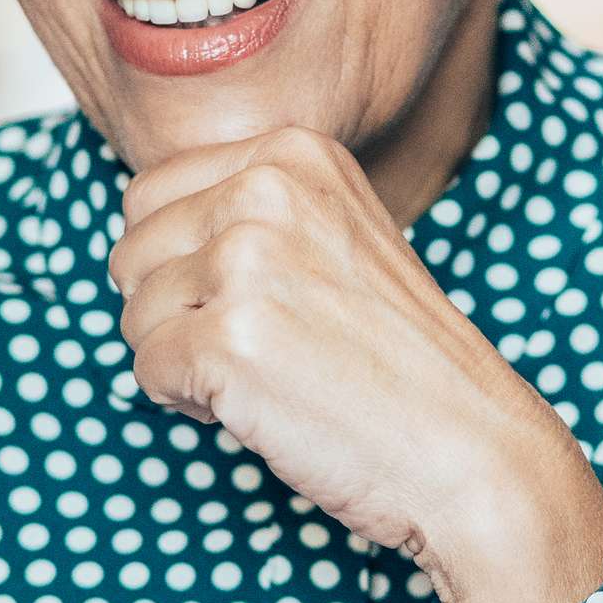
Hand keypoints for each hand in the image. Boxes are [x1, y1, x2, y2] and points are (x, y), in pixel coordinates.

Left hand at [111, 127, 602, 602]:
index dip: (179, 265)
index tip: (249, 302)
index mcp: (292, 154)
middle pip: (131, 251)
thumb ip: (250, 216)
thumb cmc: (403, 361)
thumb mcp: (336, 238)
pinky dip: (188, 404)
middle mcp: (265, 190)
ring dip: (180, 360)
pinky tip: (259, 407)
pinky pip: (146, 371)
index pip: (151, 194)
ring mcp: (245, 262)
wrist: (471, 448)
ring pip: (134, 314)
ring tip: (266, 377)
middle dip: (170, 311)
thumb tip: (141, 239)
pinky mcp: (227, 340)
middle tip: (253, 348)